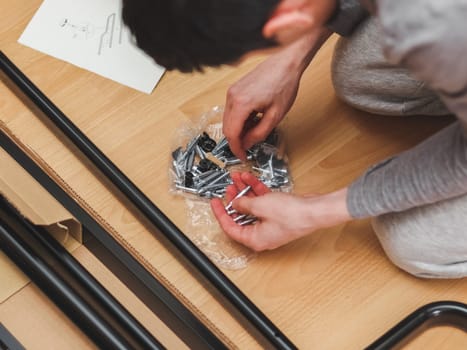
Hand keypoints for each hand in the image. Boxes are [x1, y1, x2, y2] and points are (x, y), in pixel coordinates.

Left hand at [211, 172, 350, 250]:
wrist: (314, 210)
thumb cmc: (292, 215)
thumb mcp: (260, 206)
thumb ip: (244, 205)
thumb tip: (235, 204)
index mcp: (254, 239)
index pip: (230, 228)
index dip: (220, 214)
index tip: (214, 203)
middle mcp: (262, 234)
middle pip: (241, 216)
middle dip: (234, 199)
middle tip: (228, 188)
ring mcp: (270, 224)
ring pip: (252, 207)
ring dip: (244, 192)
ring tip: (237, 179)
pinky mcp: (278, 214)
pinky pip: (263, 203)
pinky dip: (256, 191)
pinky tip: (250, 180)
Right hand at [223, 30, 330, 159]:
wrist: (286, 62)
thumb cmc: (284, 84)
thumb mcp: (275, 115)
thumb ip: (259, 133)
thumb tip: (248, 144)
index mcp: (241, 103)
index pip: (231, 134)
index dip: (236, 148)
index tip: (243, 156)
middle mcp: (232, 96)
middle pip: (227, 127)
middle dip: (237, 140)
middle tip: (249, 147)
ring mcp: (232, 91)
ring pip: (228, 119)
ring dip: (238, 129)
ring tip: (255, 131)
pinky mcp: (235, 89)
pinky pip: (232, 110)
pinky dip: (239, 119)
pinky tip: (253, 120)